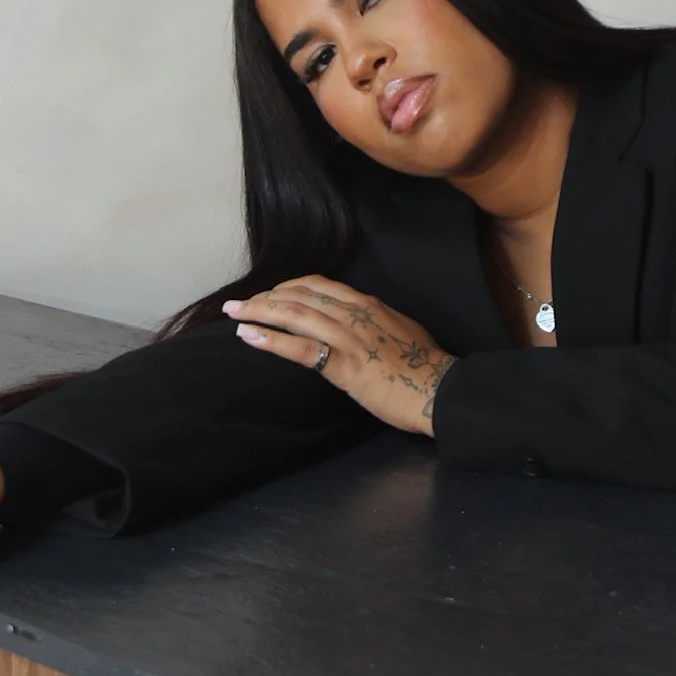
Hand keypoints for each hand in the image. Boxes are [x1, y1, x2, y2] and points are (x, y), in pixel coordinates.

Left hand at [222, 276, 456, 438]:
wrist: (439, 390)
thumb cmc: (424, 366)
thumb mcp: (400, 330)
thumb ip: (374, 322)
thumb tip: (358, 323)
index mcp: (368, 304)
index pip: (319, 285)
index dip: (287, 287)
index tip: (268, 294)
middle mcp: (355, 313)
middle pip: (300, 295)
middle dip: (265, 297)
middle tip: (238, 303)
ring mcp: (348, 337)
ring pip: (295, 314)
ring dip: (259, 311)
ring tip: (235, 314)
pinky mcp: (344, 364)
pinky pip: (300, 347)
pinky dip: (270, 339)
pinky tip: (248, 336)